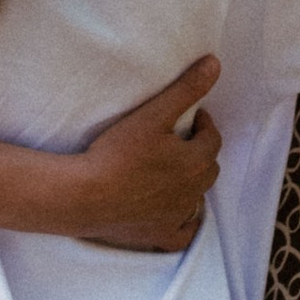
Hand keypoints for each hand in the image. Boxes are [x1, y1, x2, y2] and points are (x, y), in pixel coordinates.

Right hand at [60, 57, 222, 253]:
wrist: (85, 195)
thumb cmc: (117, 152)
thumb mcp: (153, 114)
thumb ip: (186, 89)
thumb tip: (215, 63)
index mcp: (195, 162)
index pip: (211, 139)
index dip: (203, 126)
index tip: (192, 118)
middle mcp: (192, 192)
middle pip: (208, 169)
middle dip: (201, 153)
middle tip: (182, 141)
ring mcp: (176, 217)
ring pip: (197, 199)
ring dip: (192, 184)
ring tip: (175, 171)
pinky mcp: (158, 236)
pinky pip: (182, 234)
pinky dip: (184, 224)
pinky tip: (176, 215)